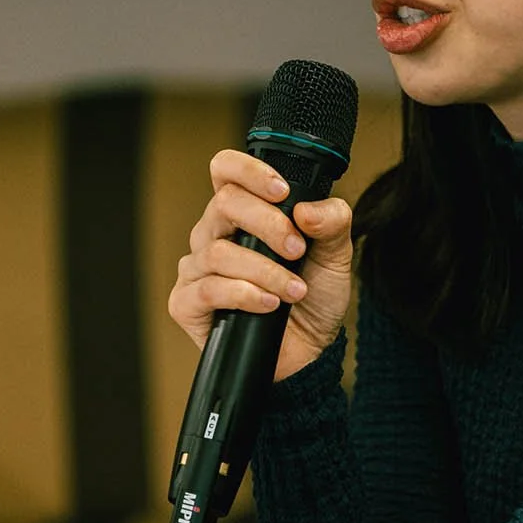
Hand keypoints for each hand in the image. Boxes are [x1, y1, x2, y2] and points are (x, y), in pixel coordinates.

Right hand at [168, 149, 353, 380]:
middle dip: (268, 226)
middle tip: (297, 251)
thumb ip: (332, 221)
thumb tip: (305, 209)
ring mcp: (196, 268)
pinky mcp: (187, 303)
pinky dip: (245, 295)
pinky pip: (209, 289)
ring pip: (218, 252)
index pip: (226, 170)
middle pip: (224, 204)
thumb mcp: (336, 254)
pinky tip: (270, 305)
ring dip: (265, 271)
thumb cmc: (313, 297)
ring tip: (294, 291)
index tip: (282, 192)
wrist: (308, 352)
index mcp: (242, 213)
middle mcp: (213, 234)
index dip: (248, 171)